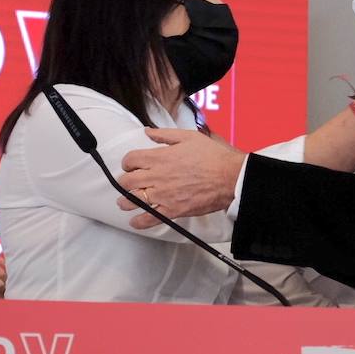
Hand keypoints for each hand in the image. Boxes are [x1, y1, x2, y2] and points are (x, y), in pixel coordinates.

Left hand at [117, 130, 245, 227]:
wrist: (229, 177)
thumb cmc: (212, 156)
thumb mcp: (188, 136)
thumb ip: (164, 134)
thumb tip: (147, 132)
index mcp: (159, 157)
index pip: (130, 160)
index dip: (127, 162)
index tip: (131, 165)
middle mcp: (157, 176)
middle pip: (127, 181)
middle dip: (124, 182)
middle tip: (127, 184)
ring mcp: (163, 195)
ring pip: (133, 200)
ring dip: (125, 201)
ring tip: (125, 202)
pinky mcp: (172, 210)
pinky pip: (150, 218)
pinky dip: (139, 221)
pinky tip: (135, 221)